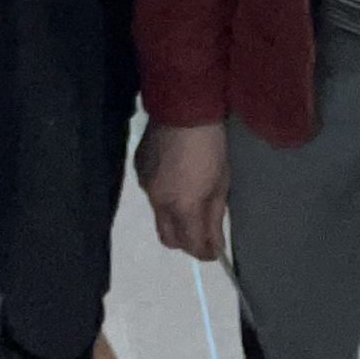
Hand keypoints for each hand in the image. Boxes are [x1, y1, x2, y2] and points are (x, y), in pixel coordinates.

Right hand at [135, 120, 230, 261]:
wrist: (182, 106)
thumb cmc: (211, 145)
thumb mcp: (221, 182)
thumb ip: (215, 218)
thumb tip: (214, 246)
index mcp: (182, 206)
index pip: (190, 244)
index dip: (204, 252)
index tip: (215, 252)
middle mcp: (158, 201)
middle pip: (168, 238)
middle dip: (185, 242)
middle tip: (201, 233)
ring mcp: (144, 185)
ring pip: (158, 216)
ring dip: (174, 217)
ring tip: (190, 201)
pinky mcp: (138, 168)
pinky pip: (151, 193)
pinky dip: (164, 195)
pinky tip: (175, 179)